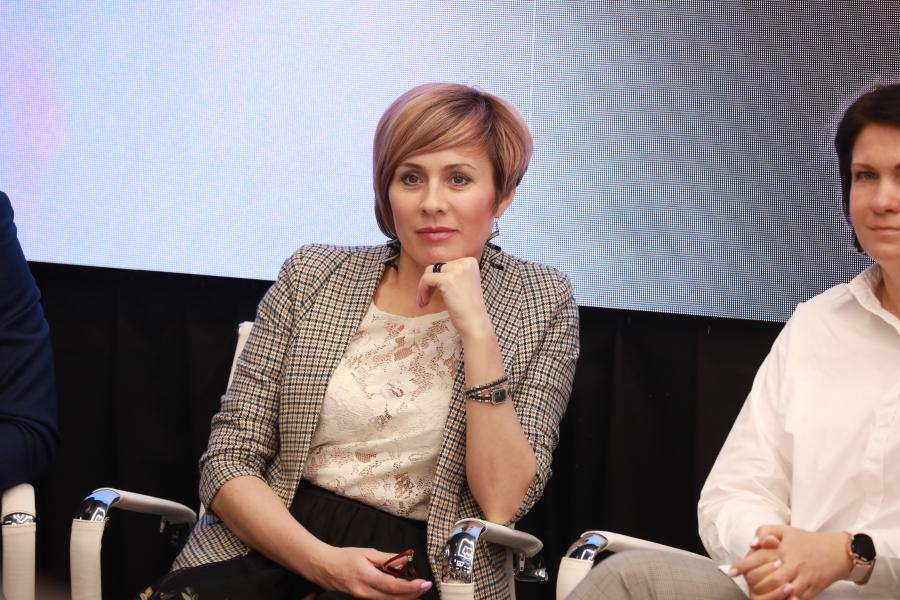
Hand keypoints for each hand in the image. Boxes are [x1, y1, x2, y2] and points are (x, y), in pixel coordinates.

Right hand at [306, 545, 431, 598]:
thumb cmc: (344, 557)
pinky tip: (403, 593)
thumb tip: (406, 560)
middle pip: (394, 599)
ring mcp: (363, 598)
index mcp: (366, 577)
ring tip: (417, 590)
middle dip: (412, 594)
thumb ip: (388, 558)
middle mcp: (365, 592)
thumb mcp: (368, 553)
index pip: (393, 586)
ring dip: (405, 597)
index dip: (410, 587)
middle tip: (425, 586)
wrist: (324, 567)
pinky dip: (395, 598)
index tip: (424, 583)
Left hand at [416, 257, 492, 337]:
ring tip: (424, 301)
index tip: (434, 292)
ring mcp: (456, 270)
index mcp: (470, 262)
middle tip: (426, 298)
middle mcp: (465, 262)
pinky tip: (425, 303)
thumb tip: (431, 271)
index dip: (438, 278)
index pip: (446, 264)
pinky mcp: (447, 280)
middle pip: (437, 267)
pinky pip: (426, 280)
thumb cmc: (469, 308)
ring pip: (429, 272)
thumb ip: (453, 274)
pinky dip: (422, 291)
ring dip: (423, 287)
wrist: (476, 323)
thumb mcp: (464, 284)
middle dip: (429, 283)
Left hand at [730, 525, 851, 599]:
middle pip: (769, 578)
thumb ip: (765, 532)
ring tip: (757, 596)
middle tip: (746, 585)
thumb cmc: (807, 541)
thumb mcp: (785, 530)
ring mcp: (803, 578)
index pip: (758, 558)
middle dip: (754, 584)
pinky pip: (798, 599)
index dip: (742, 566)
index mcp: (783, 549)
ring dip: (769, 595)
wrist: (838, 552)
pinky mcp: (812, 589)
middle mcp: (793, 563)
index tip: (731, 571)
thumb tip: (752, 544)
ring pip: (783, 591)